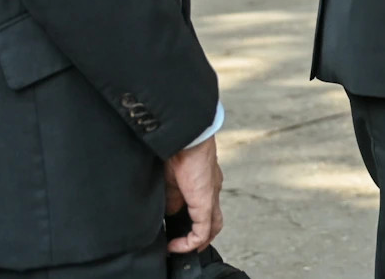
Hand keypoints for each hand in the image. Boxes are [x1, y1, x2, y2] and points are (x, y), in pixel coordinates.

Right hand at [164, 137, 222, 253]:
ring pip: (213, 226)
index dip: (194, 221)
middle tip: (182, 244)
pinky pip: (204, 229)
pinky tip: (176, 245)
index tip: (176, 231)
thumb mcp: (171, 178)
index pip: (205, 206)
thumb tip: (171, 212)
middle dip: (199, 236)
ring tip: (179, 248)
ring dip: (197, 241)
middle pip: (214, 219)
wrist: (185, 136)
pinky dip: (191, 242)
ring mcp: (211, 196)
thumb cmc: (178, 149)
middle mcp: (212, 189)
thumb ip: (173, 196)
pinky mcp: (206, 201)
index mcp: (204, 181)